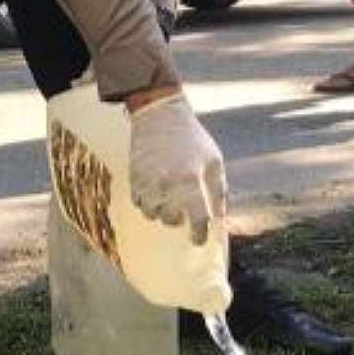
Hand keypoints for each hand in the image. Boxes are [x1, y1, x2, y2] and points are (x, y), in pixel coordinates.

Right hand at [127, 89, 227, 242]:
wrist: (160, 115)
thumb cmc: (192, 138)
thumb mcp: (214, 160)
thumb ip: (218, 191)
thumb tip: (219, 217)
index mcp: (191, 179)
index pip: (197, 218)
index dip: (199, 234)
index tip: (199, 239)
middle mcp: (168, 183)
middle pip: (171, 219)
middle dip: (179, 220)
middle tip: (183, 213)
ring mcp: (148, 180)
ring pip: (151, 214)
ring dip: (161, 213)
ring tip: (168, 204)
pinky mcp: (134, 176)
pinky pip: (138, 202)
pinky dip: (146, 204)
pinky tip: (155, 195)